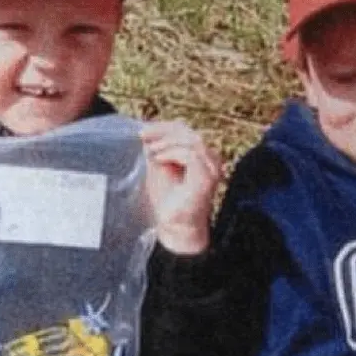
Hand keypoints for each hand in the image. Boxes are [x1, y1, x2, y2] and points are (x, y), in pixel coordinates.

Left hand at [140, 120, 221, 254]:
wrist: (175, 227)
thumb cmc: (168, 201)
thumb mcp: (159, 168)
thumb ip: (158, 150)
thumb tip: (148, 133)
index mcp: (202, 156)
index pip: (186, 131)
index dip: (164, 127)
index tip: (143, 131)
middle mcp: (211, 160)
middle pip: (189, 132)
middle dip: (163, 130)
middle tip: (143, 136)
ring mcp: (212, 169)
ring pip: (191, 140)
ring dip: (166, 142)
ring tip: (150, 150)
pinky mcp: (207, 178)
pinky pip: (191, 155)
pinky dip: (172, 153)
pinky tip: (157, 159)